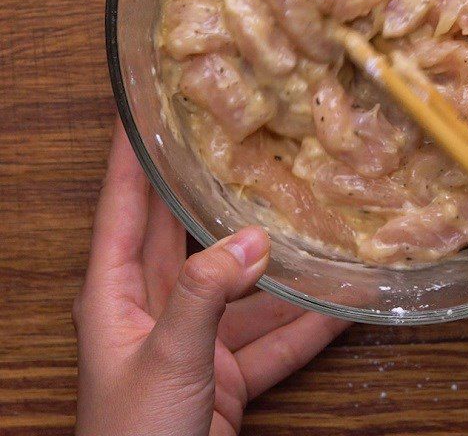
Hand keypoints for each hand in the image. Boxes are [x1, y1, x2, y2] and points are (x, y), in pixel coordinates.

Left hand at [73, 120, 348, 435]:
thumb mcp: (165, 359)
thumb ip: (205, 295)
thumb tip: (254, 240)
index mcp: (116, 292)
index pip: (124, 204)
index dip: (132, 152)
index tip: (146, 104)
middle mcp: (156, 304)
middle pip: (189, 230)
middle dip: (213, 188)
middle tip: (244, 139)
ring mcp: (196, 336)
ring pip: (245, 284)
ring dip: (281, 263)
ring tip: (317, 219)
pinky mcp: (229, 371)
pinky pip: (274, 335)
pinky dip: (308, 322)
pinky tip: (343, 300)